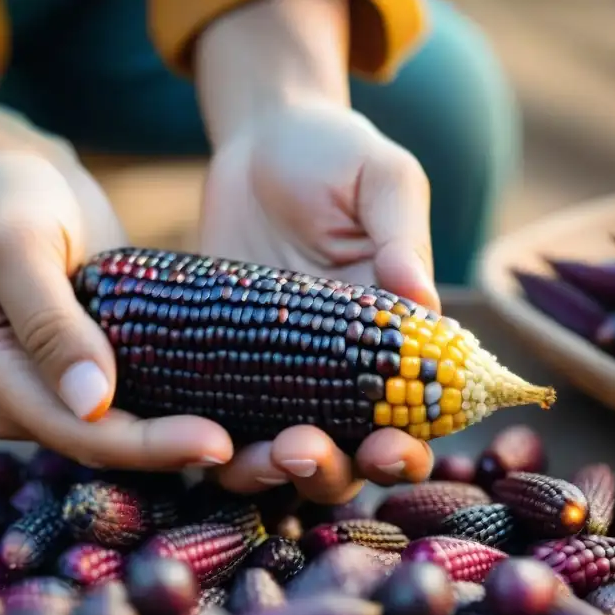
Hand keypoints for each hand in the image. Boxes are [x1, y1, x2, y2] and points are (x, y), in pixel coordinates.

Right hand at [0, 149, 234, 470]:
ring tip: (247, 446)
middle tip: (243, 451)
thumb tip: (92, 403)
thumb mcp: (18, 242)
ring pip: (112, 437)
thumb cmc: (7, 197)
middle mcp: (8, 396)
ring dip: (172, 443)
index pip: (69, 428)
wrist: (3, 186)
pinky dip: (167, 414)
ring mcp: (41, 392)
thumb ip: (49, 322)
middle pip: (94, 445)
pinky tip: (224, 415)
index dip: (143, 446)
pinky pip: (123, 410)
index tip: (217, 444)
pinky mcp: (75, 380)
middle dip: (168, 453)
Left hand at [199, 103, 437, 500]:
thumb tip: (422, 300)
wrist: (260, 142)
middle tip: (300, 449)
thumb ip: (401, 236)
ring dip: (266, 472)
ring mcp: (273, 375)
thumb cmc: (336, 156)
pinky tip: (192, 442)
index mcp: (390, 344)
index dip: (402, 446)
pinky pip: (214, 418)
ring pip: (274, 455)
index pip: (408, 419)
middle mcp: (335, 374)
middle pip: (341, 456)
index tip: (387, 445)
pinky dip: (207, 443)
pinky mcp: (217, 365)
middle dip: (329, 471)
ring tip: (249, 456)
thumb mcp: (382, 179)